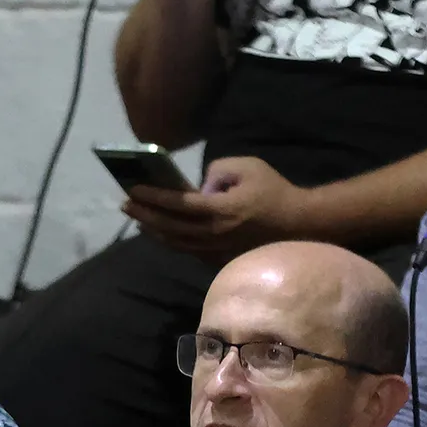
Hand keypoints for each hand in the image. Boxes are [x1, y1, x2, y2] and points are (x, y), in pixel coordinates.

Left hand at [122, 156, 308, 260]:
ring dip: (155, 232)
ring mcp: (217, 251)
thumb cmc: (274, 192)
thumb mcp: (247, 166)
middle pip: (169, 228)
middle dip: (144, 216)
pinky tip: (164, 234)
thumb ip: (216, 171)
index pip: (176, 205)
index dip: (152, 197)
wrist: (300, 225)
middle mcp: (214, 235)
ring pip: (177, 244)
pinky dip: (173, 243)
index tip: (132, 189)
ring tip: (139, 220)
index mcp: (219, 210)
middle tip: (126, 205)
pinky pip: (191, 252)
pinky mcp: (222, 260)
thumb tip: (199, 187)